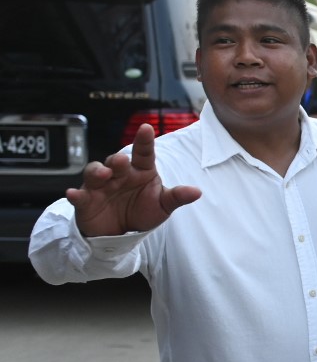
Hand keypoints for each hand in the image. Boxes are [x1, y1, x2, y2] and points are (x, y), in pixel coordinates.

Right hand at [67, 124, 200, 236]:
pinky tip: (74, 194)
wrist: (122, 234)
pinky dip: (75, 195)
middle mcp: (119, 174)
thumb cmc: (142, 212)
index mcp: (140, 171)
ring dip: (97, 171)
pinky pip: (79, 196)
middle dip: (118, 160)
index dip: (144, 141)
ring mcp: (100, 186)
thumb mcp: (163, 205)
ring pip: (95, 172)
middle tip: (122, 161)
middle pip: (116, 161)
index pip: (143, 152)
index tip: (146, 128)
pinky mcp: (86, 201)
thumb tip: (197, 192)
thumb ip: (177, 197)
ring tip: (104, 174)